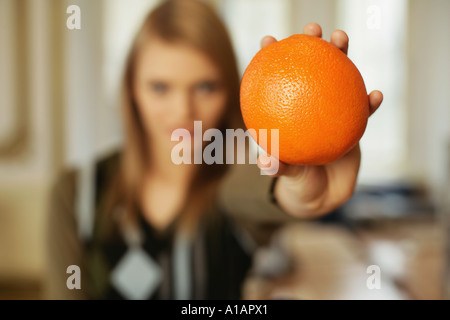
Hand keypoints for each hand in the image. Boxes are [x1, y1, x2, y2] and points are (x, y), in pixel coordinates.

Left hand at [257, 23, 382, 217]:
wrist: (323, 197)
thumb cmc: (299, 185)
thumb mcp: (288, 178)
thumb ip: (279, 168)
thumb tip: (265, 162)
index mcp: (289, 115)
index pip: (278, 81)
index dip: (272, 59)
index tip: (268, 40)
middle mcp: (309, 108)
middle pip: (312, 70)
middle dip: (313, 45)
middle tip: (313, 29)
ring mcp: (332, 114)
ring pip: (339, 80)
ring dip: (342, 58)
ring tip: (342, 40)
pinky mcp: (353, 125)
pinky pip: (363, 111)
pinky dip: (369, 103)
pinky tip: (375, 95)